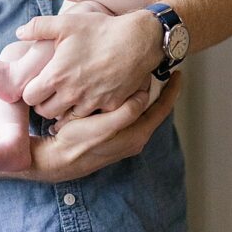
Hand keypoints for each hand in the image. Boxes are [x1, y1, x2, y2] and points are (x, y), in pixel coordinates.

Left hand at [17, 9, 161, 119]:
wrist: (139, 39)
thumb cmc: (101, 29)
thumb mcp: (67, 22)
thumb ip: (38, 27)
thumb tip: (19, 32)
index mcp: (56, 76)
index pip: (29, 97)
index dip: (32, 91)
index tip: (40, 84)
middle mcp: (72, 94)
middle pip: (46, 112)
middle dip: (47, 103)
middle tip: (55, 91)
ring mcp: (92, 102)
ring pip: (69, 118)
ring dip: (68, 109)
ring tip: (74, 94)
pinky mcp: (111, 106)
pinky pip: (95, 115)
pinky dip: (92, 109)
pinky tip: (94, 95)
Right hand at [26, 73, 181, 183]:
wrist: (53, 161)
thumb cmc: (77, 143)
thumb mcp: (106, 126)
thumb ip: (128, 110)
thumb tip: (143, 93)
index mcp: (138, 135)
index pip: (163, 108)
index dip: (172, 89)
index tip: (178, 73)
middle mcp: (134, 139)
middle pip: (154, 109)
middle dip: (160, 90)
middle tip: (163, 71)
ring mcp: (124, 139)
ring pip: (141, 111)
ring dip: (145, 94)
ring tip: (146, 76)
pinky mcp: (112, 138)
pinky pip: (128, 115)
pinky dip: (130, 101)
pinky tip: (123, 90)